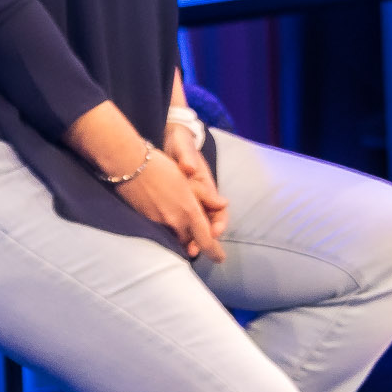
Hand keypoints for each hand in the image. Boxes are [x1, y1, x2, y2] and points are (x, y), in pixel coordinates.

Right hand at [70, 100, 221, 258]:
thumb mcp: (188, 179)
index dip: (215, 252)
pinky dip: (168, 233)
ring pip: (175, 239)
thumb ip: (207, 195)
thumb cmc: (161, 167)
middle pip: (190, 243)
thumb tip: (223, 204)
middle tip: (199, 244)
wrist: (129, 166)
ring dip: (182, 239)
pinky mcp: (145, 222)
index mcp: (189, 212)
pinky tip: (167, 224)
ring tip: (184, 235)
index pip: (206, 240)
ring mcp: (158, 224)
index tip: (220, 258)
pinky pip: (162, 234)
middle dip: (196, 244)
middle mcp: (175, 222)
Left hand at [163, 110, 232, 251]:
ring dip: (192, 238)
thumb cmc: (181, 146)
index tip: (215, 233)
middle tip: (194, 250)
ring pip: (195, 224)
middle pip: (207, 223)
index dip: (218, 223)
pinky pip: (182, 220)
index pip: (218, 210)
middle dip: (204, 239)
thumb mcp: (185, 152)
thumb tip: (191, 168)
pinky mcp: (178, 201)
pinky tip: (173, 240)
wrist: (172, 140)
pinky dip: (180, 231)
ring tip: (186, 250)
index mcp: (207, 187)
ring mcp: (190, 200)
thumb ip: (188, 160)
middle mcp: (201, 197)